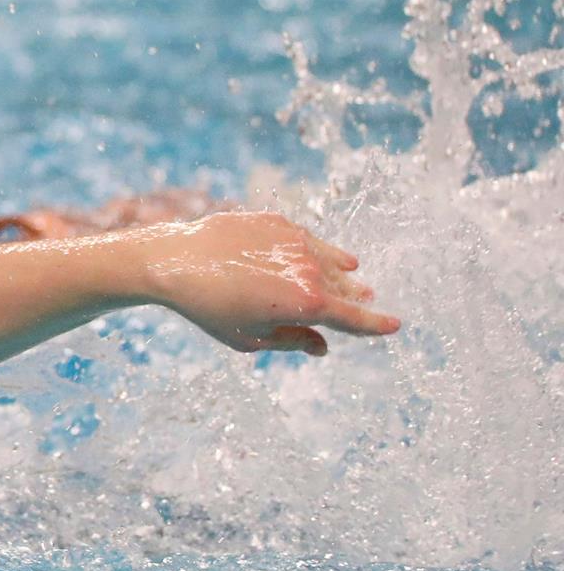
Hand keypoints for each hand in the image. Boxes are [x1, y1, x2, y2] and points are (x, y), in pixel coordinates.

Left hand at [143, 211, 398, 356]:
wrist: (176, 261)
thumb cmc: (210, 308)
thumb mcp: (251, 339)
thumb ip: (293, 342)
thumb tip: (322, 347)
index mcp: (307, 304)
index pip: (354, 318)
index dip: (376, 324)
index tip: (395, 326)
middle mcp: (310, 270)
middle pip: (346, 288)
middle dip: (356, 298)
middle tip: (365, 300)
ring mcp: (296, 242)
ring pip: (332, 261)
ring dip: (343, 273)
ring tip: (353, 278)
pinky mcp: (279, 222)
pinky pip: (311, 240)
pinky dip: (323, 251)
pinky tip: (329, 257)